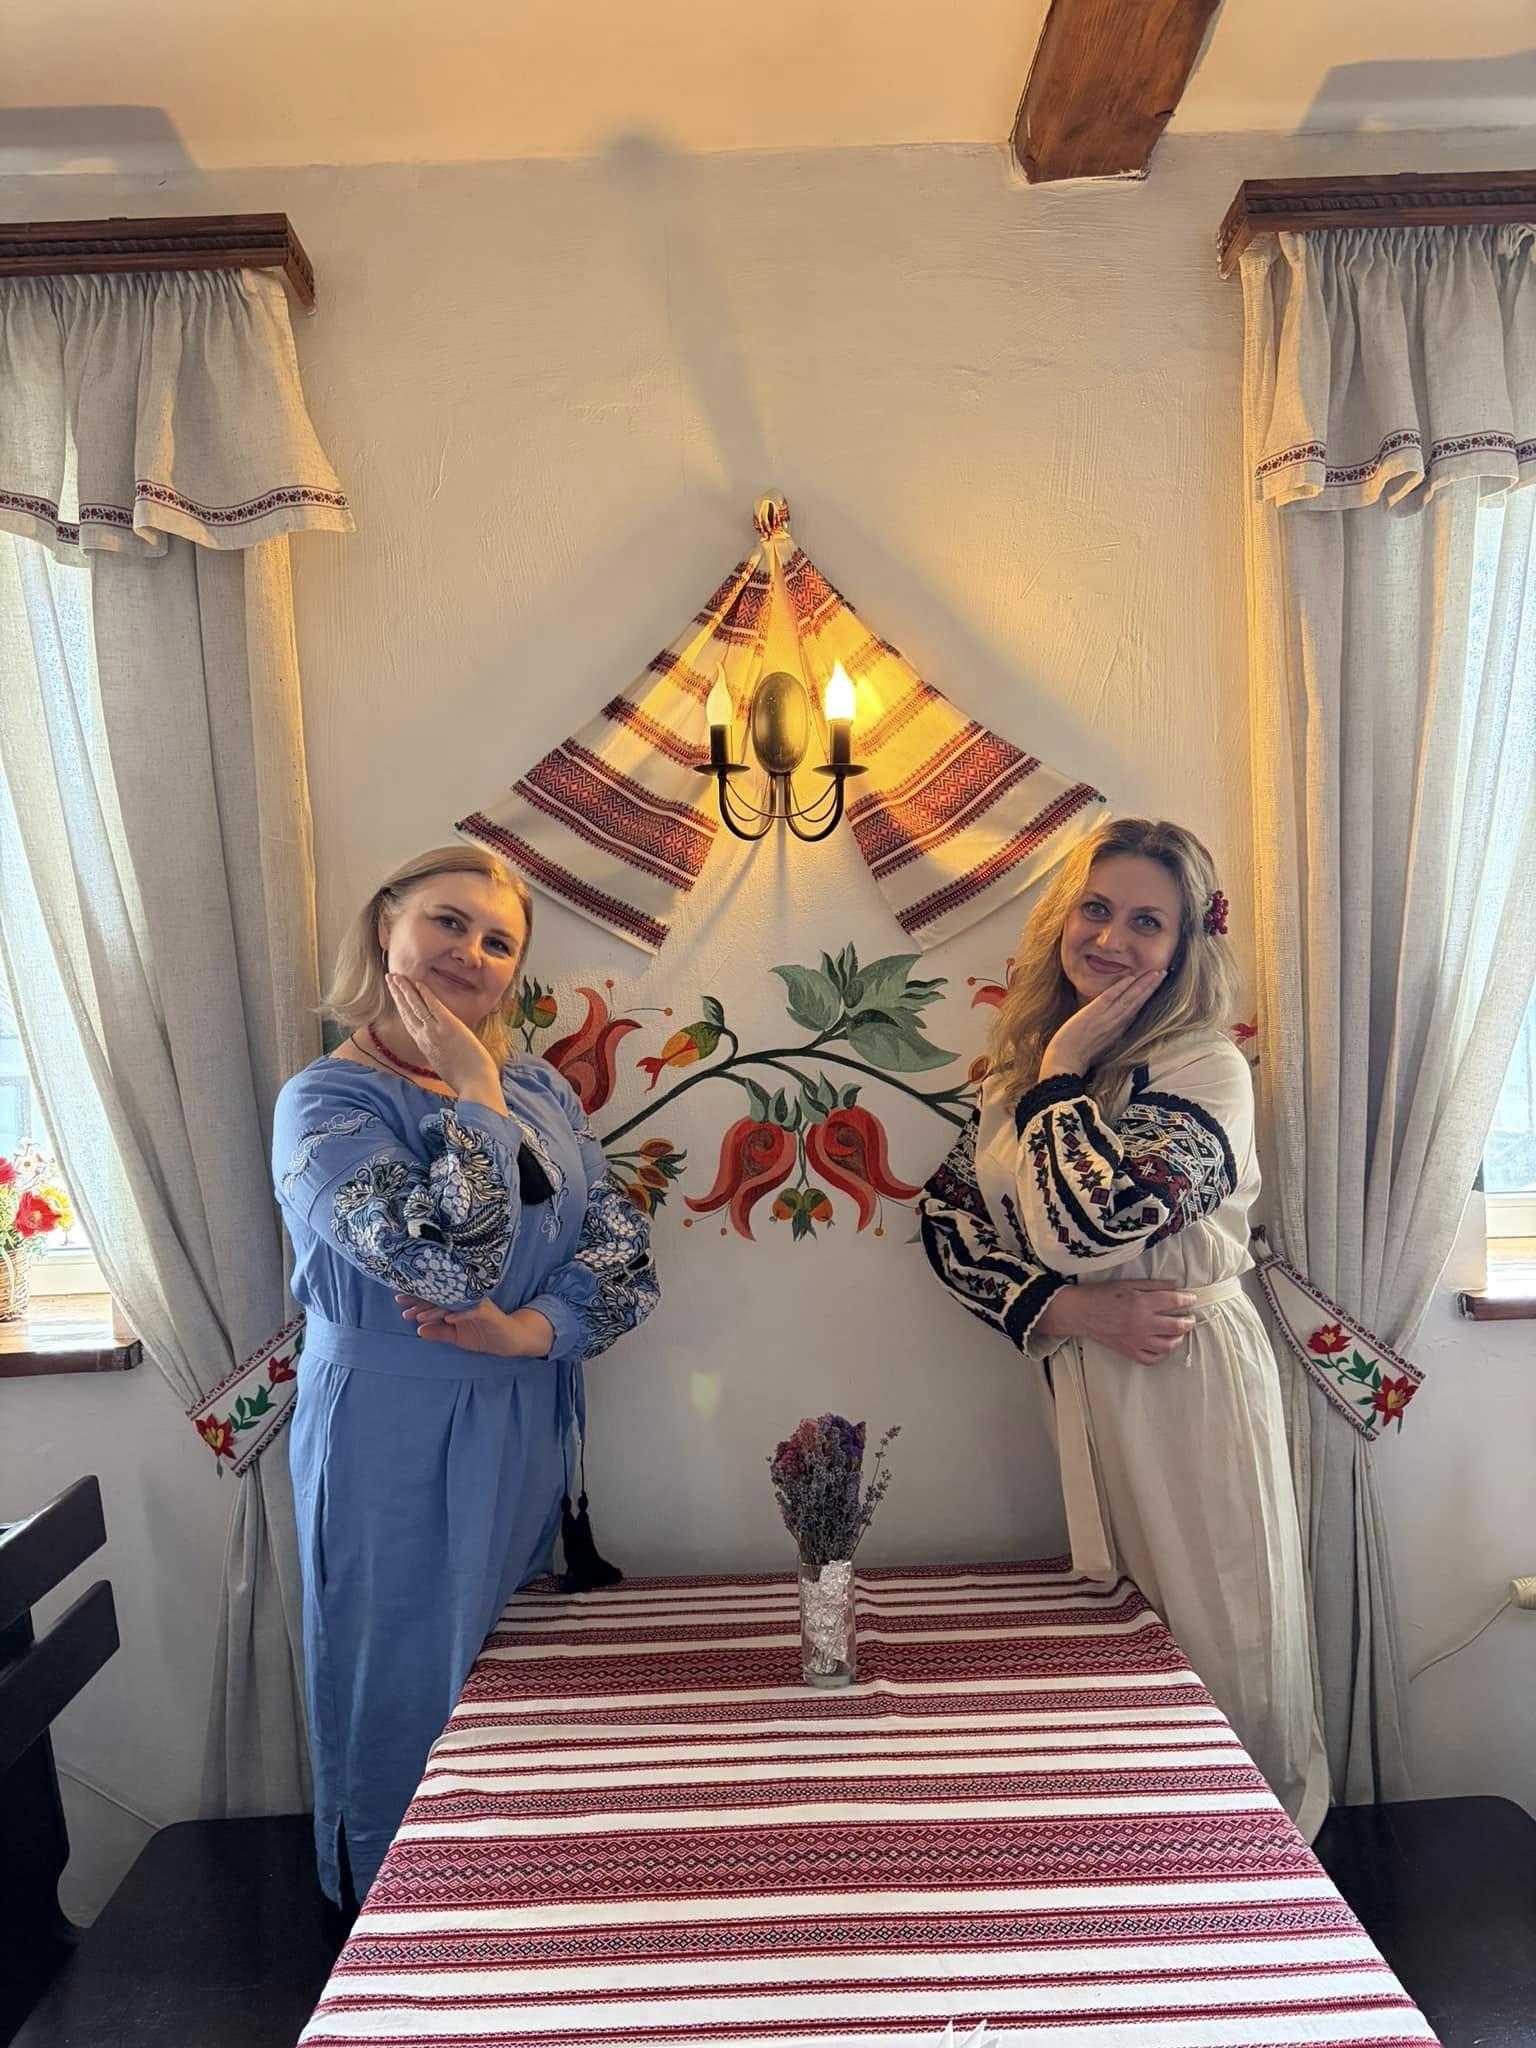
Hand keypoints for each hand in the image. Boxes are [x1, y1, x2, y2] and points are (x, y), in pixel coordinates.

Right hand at [387, 973, 502, 1104]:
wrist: (475, 1085)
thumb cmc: (465, 1079)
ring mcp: (435, 1031)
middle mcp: (425, 1038)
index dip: (400, 1007)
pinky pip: (433, 1005)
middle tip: (389, 978)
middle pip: (406, 1011)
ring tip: (395, 975)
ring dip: (404, 989)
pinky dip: (424, 993)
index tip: (395, 996)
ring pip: (415, 1006)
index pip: (409, 1022)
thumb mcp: (445, 1065)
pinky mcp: (449, 1026)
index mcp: (425, 1047)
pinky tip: (418, 982)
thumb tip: (442, 1047)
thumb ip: (439, 1052)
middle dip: (397, 994)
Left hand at [396, 1296, 555, 1356]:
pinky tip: (448, 1319)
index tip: (399, 1302)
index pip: (434, 1297)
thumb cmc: (483, 1334)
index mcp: (456, 1303)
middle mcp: (464, 1299)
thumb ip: (438, 1332)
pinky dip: (459, 1315)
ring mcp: (475, 1304)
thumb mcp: (455, 1337)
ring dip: (435, 1309)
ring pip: (451, 1302)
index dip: (416, 1298)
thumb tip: (419, 1331)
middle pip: (440, 1295)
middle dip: (419, 1299)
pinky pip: (471, 1311)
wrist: (509, 1341)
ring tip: (419, 1317)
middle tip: (401, 1303)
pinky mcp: (486, 1312)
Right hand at [1036, 1278, 1195, 1365]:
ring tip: (1180, 1332)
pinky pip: (1151, 1359)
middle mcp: (1142, 1323)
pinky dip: (1162, 1355)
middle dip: (1188, 1321)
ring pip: (1168, 1345)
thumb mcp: (1128, 1283)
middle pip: (1176, 1325)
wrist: (1079, 1312)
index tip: (1192, 1298)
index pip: (1173, 1301)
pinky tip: (1164, 1347)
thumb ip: (1153, 1285)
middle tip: (1190, 1318)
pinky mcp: (1128, 1351)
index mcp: (1141, 1303)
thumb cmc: (1101, 1294)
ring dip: (1178, 1338)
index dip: (1187, 1299)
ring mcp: (1136, 1340)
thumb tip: (1176, 1285)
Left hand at [1039, 968, 1163, 1079]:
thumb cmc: (1080, 1052)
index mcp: (1120, 1030)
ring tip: (1155, 973)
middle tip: (1163, 973)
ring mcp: (1106, 1018)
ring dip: (1143, 985)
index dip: (1148, 996)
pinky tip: (1130, 978)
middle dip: (1152, 987)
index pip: (1137, 1009)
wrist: (1066, 1060)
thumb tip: (1117, 1022)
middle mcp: (1117, 1023)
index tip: (1158, 984)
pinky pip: (1110, 998)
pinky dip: (1120, 987)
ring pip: (1129, 998)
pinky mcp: (1093, 1014)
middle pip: (1138, 1002)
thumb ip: (1112, 1030)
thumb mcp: (1103, 1042)